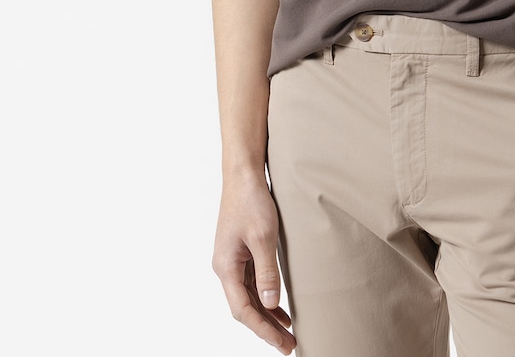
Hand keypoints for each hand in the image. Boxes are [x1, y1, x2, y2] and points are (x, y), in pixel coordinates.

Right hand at [213, 174, 295, 353]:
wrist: (243, 174)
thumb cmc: (251, 201)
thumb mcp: (263, 237)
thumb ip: (267, 272)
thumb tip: (270, 305)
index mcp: (226, 267)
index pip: (243, 310)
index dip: (263, 330)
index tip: (282, 344)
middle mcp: (225, 267)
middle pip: (245, 308)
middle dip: (266, 328)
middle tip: (289, 345)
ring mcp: (232, 260)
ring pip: (248, 297)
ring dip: (266, 315)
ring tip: (287, 332)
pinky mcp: (240, 252)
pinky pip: (251, 283)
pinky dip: (265, 297)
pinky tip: (279, 306)